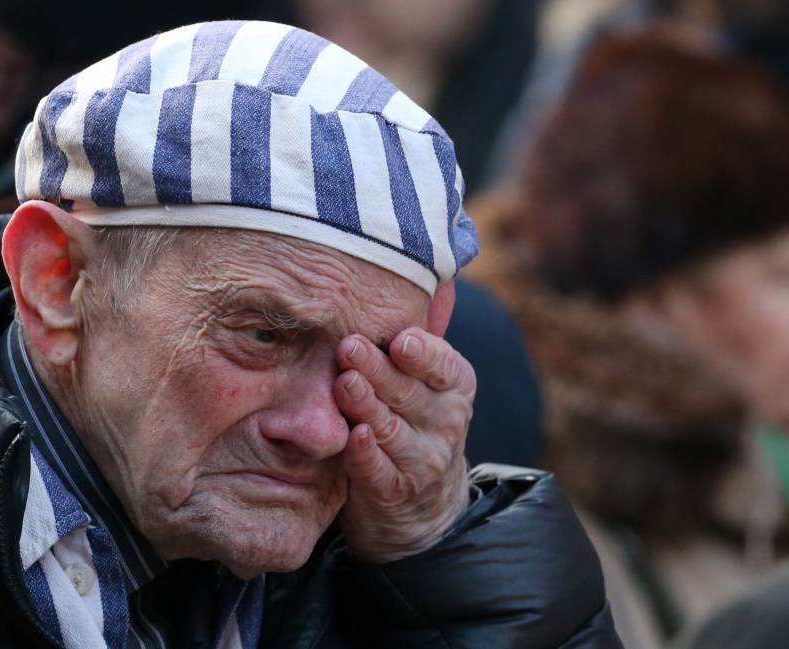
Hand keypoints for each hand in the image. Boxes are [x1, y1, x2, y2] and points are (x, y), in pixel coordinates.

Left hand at [333, 327, 474, 562]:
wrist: (422, 504)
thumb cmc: (410, 420)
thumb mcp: (424, 381)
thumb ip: (414, 340)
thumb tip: (418, 278)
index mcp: (454, 385)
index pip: (443, 364)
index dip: (422, 353)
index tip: (400, 340)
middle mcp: (446, 420)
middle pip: (408, 391)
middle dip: (378, 369)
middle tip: (349, 347)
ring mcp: (423, 460)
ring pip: (391, 428)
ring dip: (366, 405)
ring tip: (345, 383)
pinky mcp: (394, 491)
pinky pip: (378, 469)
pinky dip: (366, 454)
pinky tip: (353, 436)